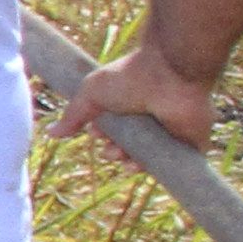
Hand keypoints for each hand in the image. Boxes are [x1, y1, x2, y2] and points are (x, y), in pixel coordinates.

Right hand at [50, 41, 215, 153]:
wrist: (169, 72)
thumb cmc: (130, 77)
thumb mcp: (91, 94)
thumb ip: (73, 115)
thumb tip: (51, 133)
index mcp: (130, 107)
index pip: (114, 132)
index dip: (102, 137)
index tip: (96, 132)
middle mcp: (150, 120)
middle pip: (129, 147)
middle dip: (114, 153)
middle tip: (111, 148)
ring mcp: (171, 132)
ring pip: (149, 158)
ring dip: (132, 163)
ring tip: (125, 158)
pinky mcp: (191, 142)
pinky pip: (175, 164)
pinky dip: (159, 169)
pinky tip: (141, 167)